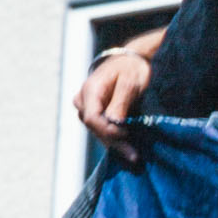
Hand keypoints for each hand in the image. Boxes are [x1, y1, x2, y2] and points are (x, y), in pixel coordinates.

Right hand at [74, 50, 151, 164]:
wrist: (131, 61)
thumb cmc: (132, 69)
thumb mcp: (130, 83)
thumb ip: (120, 102)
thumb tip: (113, 122)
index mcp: (90, 90)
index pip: (92, 118)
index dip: (108, 131)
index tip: (127, 137)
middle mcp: (83, 99)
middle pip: (94, 127)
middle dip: (114, 142)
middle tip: (134, 156)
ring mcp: (86, 107)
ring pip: (96, 130)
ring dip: (114, 143)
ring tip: (133, 155)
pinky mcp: (93, 113)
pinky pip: (100, 128)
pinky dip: (114, 138)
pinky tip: (128, 149)